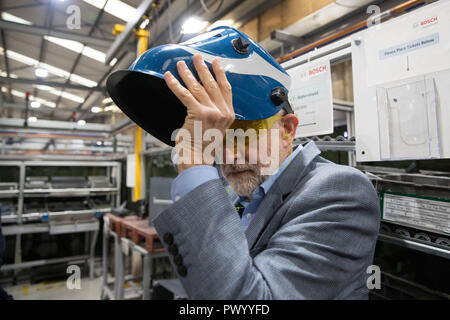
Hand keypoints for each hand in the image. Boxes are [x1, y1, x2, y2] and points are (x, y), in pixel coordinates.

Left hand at [164, 54, 234, 172]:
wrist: (198, 157)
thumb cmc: (204, 144)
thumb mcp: (218, 128)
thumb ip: (217, 113)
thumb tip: (208, 97)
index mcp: (229, 114)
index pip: (226, 88)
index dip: (220, 73)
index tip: (215, 62)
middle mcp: (222, 111)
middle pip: (212, 84)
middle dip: (202, 68)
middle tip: (197, 57)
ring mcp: (211, 112)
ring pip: (197, 87)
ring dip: (187, 73)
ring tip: (180, 65)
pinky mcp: (198, 113)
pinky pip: (184, 94)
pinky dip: (175, 84)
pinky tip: (168, 77)